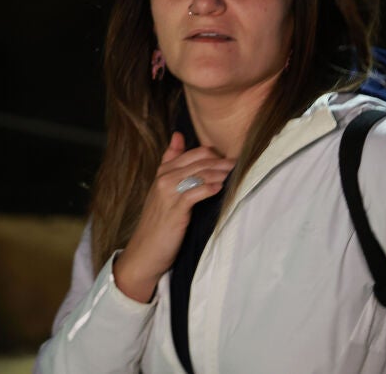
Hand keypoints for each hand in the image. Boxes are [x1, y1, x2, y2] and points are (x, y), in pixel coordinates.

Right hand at [112, 132, 234, 302]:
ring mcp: (169, 193)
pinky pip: (196, 193)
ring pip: (200, 174)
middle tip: (240, 164)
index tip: (231, 158)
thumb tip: (178, 135)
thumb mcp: (162, 189)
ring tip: (235, 174)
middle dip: (222, 162)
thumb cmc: (159, 221)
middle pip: (200, 161)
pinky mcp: (175, 210)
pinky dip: (210, 188)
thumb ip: (171, 162)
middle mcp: (164, 178)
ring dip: (220, 173)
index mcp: (163, 171)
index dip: (215, 154)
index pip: (194, 153)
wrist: (145, 251)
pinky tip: (221, 188)